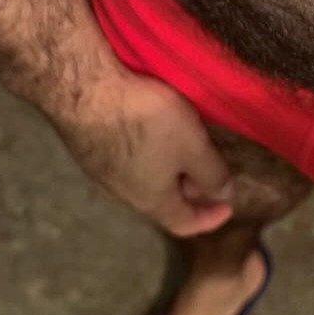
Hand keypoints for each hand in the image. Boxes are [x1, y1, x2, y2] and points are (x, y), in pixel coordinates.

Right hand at [41, 59, 234, 237]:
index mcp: (151, 200)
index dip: (209, 219)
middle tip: (210, 171)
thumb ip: (212, 173)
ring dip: (168, 171)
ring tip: (185, 149)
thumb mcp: (193, 146)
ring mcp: (102, 171)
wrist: (85, 91)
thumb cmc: (145, 121)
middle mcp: (123, 193)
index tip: (228, 207)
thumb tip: (224, 193)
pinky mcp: (89, 148)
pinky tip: (152, 132)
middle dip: (189, 190)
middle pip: (162, 202)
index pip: (184, 223)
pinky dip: (148, 155)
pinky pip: (126, 160)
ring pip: (143, 180)